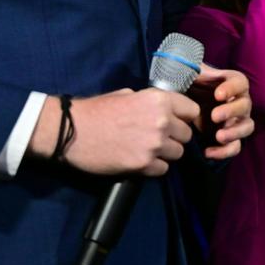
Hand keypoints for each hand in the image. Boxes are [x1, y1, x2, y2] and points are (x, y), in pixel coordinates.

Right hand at [31, 87, 198, 176]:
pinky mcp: (143, 164)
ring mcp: (154, 144)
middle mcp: (162, 121)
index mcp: (159, 100)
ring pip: (177, 153)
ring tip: (147, 150)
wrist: (71, 132)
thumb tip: (165, 109)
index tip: (175, 122)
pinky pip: (162, 169)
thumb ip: (151, 103)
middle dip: (174, 137)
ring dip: (165, 154)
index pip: (192, 111)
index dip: (184, 117)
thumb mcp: (128, 95)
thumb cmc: (96, 111)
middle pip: (186, 135)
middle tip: (157, 138)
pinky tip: (139, 160)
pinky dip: (154, 167)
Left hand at [190, 64, 253, 161]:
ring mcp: (237, 122)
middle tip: (214, 116)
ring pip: (247, 127)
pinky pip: (235, 147)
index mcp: (231, 84)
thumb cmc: (188, 87)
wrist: (181, 108)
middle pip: (245, 105)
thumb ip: (191, 69)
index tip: (218, 95)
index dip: (232, 88)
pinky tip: (208, 152)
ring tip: (219, 136)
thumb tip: (191, 67)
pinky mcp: (229, 139)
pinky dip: (225, 151)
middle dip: (231, 111)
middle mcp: (239, 102)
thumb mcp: (188, 75)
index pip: (241, 83)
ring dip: (235, 132)